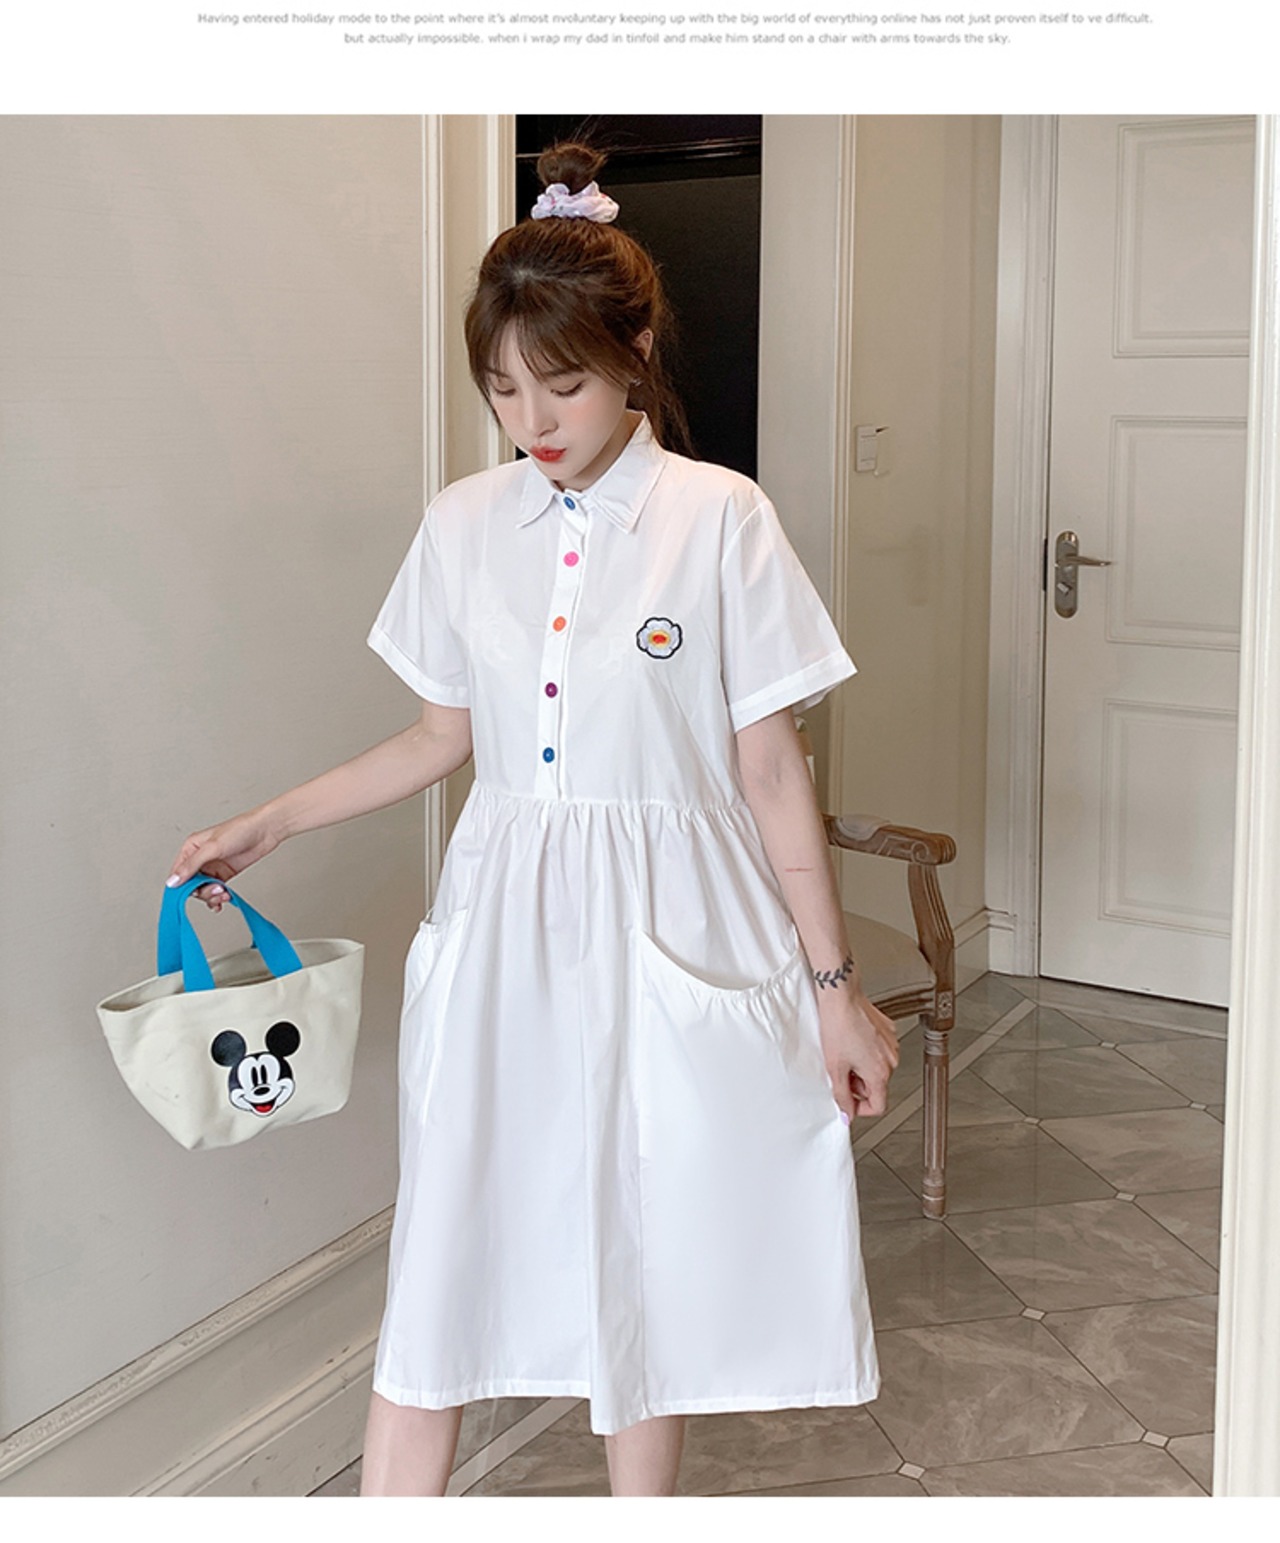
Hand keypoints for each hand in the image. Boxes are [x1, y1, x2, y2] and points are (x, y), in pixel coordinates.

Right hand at [166, 806, 282, 911]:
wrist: (265, 830)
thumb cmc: (240, 830)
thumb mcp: (212, 847)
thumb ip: (192, 865)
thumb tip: (173, 881)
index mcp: (191, 848)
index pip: (177, 873)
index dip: (180, 887)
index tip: (191, 895)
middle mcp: (200, 858)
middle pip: (191, 884)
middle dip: (203, 891)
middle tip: (217, 890)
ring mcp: (213, 867)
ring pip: (204, 889)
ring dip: (212, 895)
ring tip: (224, 894)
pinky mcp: (224, 874)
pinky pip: (215, 890)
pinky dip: (218, 897)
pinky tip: (223, 899)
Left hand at [818, 989, 900, 1122]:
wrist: (842, 997)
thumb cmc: (838, 1026)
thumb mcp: (834, 1067)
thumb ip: (841, 1096)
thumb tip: (846, 1112)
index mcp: (880, 1073)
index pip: (878, 1106)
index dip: (860, 1108)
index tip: (848, 1102)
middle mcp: (891, 1060)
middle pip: (876, 1087)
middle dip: (858, 1085)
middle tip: (840, 1071)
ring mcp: (891, 1045)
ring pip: (877, 1069)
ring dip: (861, 1068)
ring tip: (845, 1053)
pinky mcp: (888, 1032)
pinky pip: (879, 1051)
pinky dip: (866, 1052)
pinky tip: (852, 1041)